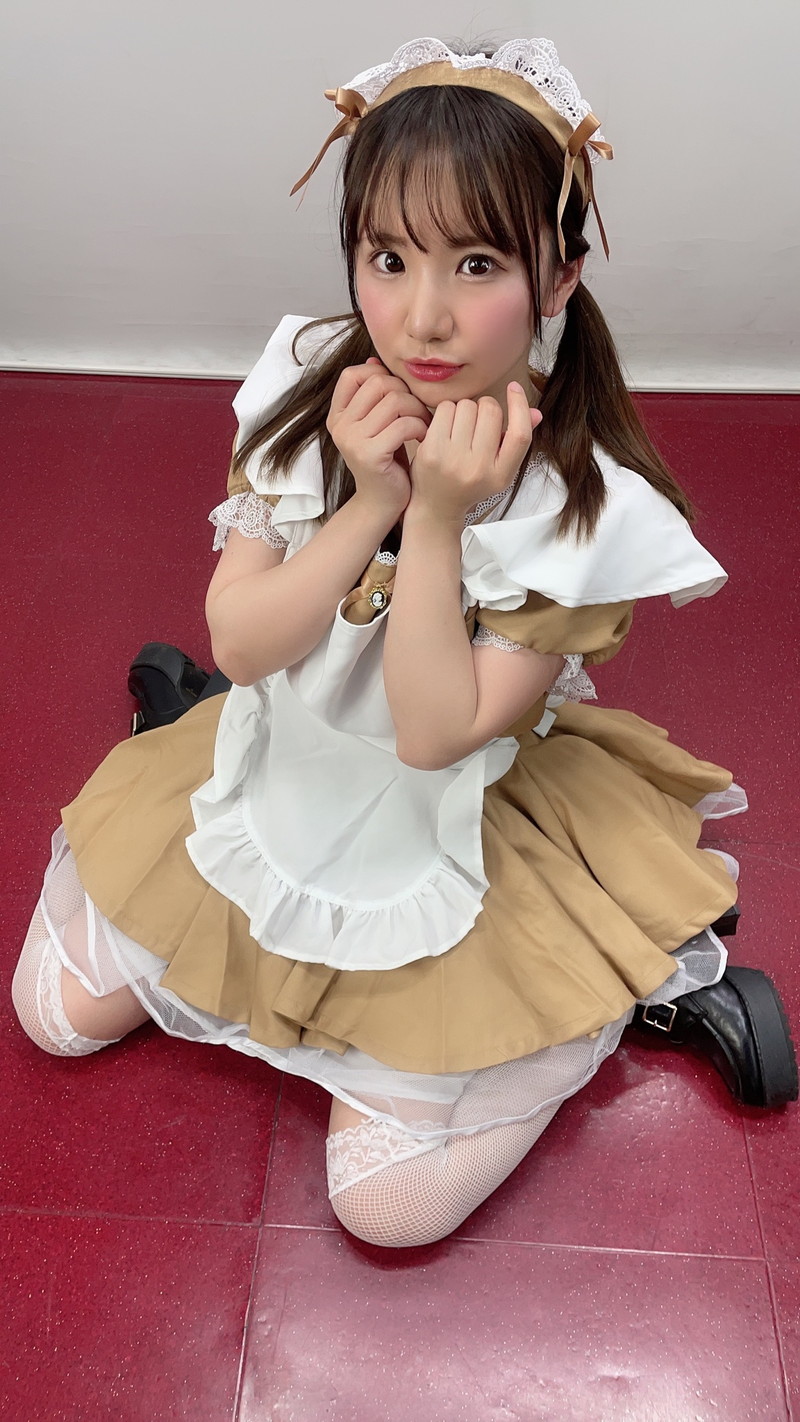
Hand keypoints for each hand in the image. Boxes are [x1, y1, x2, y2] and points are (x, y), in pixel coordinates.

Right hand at [326, 358, 431, 519]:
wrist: (382, 503)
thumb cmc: (385, 461)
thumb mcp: (376, 425)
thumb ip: (373, 397)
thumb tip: (374, 361)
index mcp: (337, 415)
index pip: (353, 374)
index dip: (379, 375)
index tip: (397, 393)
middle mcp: (340, 426)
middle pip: (377, 383)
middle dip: (405, 392)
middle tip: (417, 411)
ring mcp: (352, 440)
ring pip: (393, 401)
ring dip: (416, 409)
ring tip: (423, 424)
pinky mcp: (370, 454)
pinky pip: (403, 424)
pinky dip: (420, 427)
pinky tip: (422, 438)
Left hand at [407, 384, 541, 524]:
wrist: (437, 506)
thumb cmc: (471, 483)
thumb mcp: (500, 469)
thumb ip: (517, 441)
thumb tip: (535, 412)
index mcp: (501, 475)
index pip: (520, 434)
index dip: (520, 406)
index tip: (515, 389)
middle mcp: (479, 469)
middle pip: (491, 411)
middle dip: (485, 408)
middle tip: (477, 423)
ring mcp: (453, 460)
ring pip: (467, 405)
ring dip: (465, 410)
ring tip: (460, 429)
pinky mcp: (431, 451)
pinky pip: (445, 408)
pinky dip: (448, 411)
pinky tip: (446, 428)